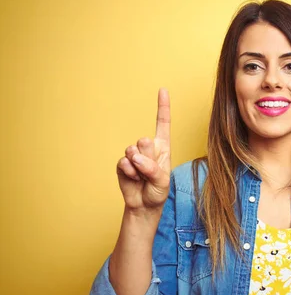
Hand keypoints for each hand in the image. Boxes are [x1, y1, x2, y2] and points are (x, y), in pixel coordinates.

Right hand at [116, 88, 170, 210]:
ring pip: (132, 152)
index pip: (163, 124)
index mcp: (163, 147)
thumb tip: (135, 155)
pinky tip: (134, 179)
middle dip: (147, 159)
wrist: (143, 205)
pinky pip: (123, 163)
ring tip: (142, 178)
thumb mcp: (162, 181)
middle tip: (150, 172)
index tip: (163, 90)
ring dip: (138, 168)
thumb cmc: (157, 191)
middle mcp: (148, 148)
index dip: (163, 107)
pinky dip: (129, 173)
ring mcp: (134, 154)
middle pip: (144, 141)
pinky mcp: (123, 163)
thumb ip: (151, 167)